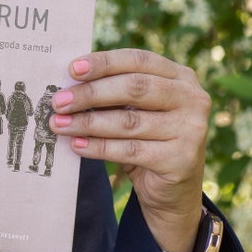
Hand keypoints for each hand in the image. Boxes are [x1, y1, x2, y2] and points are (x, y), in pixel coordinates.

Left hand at [50, 48, 209, 251]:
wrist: (173, 191)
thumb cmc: (148, 140)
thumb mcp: (136, 110)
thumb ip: (114, 93)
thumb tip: (68, 85)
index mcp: (180, 77)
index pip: (138, 60)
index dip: (104, 63)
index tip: (71, 69)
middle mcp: (192, 98)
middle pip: (134, 88)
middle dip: (91, 93)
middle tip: (58, 101)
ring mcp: (191, 129)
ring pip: (129, 121)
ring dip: (88, 123)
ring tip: (60, 124)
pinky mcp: (181, 159)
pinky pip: (129, 150)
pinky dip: (98, 147)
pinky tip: (76, 145)